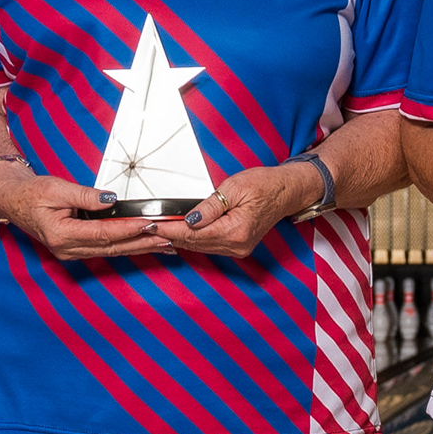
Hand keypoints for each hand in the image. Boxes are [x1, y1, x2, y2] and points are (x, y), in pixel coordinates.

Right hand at [0, 161, 169, 260]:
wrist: (14, 200)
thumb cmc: (31, 193)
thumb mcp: (56, 188)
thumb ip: (85, 196)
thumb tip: (111, 200)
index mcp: (60, 235)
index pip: (102, 233)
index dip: (127, 229)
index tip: (148, 223)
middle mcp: (67, 249)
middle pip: (112, 247)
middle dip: (142, 243)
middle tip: (167, 238)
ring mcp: (72, 252)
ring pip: (112, 250)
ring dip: (139, 247)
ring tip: (164, 244)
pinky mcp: (77, 248)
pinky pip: (107, 248)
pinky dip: (128, 245)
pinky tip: (145, 244)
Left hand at [156, 162, 321, 257]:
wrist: (286, 190)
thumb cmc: (264, 185)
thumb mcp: (233, 188)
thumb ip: (208, 207)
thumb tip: (187, 220)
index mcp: (236, 231)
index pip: (193, 234)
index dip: (169, 230)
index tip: (150, 226)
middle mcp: (237, 245)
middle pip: (194, 244)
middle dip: (169, 235)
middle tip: (146, 228)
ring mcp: (238, 248)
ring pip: (200, 247)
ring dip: (179, 239)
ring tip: (157, 231)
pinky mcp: (238, 246)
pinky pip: (209, 245)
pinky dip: (193, 240)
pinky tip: (178, 235)